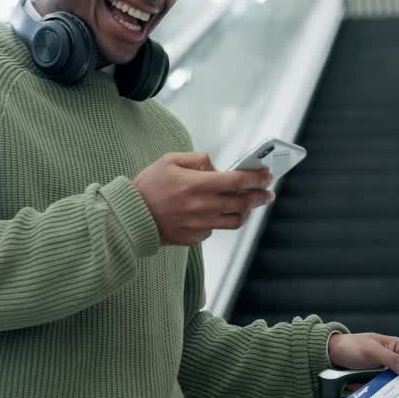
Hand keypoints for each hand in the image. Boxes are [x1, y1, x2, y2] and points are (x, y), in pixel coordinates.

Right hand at [133, 152, 273, 245]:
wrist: (131, 217)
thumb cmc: (148, 187)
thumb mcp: (169, 160)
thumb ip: (197, 159)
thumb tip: (215, 166)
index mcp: (197, 184)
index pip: (237, 181)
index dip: (256, 178)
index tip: (267, 176)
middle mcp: (202, 206)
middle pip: (242, 203)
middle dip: (260, 197)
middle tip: (267, 193)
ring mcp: (199, 225)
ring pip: (234, 221)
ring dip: (246, 212)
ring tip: (248, 205)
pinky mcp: (194, 238)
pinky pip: (215, 229)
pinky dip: (220, 221)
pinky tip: (217, 214)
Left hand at [328, 332, 398, 387]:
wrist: (330, 355)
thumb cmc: (350, 346)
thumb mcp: (372, 351)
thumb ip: (393, 360)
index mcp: (396, 346)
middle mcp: (393, 359)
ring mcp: (384, 372)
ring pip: (396, 385)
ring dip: (397, 394)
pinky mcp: (375, 382)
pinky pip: (384, 391)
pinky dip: (384, 397)